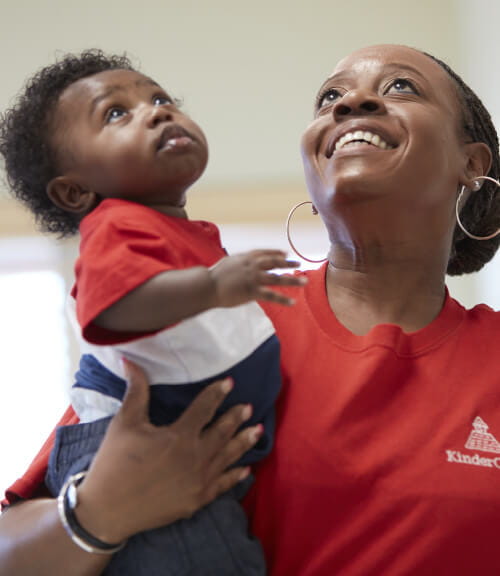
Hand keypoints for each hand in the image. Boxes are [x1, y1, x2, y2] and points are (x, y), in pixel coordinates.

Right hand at [74, 360, 260, 542]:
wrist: (106, 511)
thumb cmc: (114, 463)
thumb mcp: (125, 423)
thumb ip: (136, 391)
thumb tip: (130, 360)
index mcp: (180, 436)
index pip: (204, 408)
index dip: (217, 393)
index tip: (230, 383)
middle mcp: (196, 457)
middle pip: (222, 432)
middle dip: (236, 418)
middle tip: (249, 407)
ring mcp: (199, 482)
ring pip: (227, 457)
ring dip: (243, 443)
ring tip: (258, 431)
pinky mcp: (196, 501)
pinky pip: (222, 485)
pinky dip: (235, 476)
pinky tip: (246, 469)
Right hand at [209, 249, 305, 306]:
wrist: (207, 286)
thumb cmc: (213, 276)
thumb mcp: (228, 263)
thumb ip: (238, 263)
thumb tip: (241, 263)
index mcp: (245, 258)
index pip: (264, 253)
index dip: (276, 253)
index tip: (285, 254)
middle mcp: (252, 266)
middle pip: (274, 263)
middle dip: (288, 263)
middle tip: (299, 264)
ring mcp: (253, 278)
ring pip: (277, 278)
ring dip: (292, 279)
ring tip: (304, 281)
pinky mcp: (252, 291)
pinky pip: (271, 295)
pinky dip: (283, 299)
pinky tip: (292, 302)